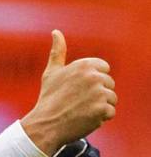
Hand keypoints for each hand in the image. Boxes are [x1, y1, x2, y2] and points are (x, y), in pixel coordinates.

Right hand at [21, 30, 116, 154]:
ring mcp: (99, 93)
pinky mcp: (103, 109)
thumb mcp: (51, 73)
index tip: (79, 89)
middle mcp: (94, 77)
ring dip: (99, 106)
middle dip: (97, 94)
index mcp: (83, 65)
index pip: (104, 69)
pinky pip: (110, 112)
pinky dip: (100, 118)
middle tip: (78, 102)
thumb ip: (58, 51)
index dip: (93, 80)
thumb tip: (56, 32)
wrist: (45, 125)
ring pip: (111, 98)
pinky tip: (85, 118)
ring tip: (81, 111)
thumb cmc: (48, 99)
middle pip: (109, 84)